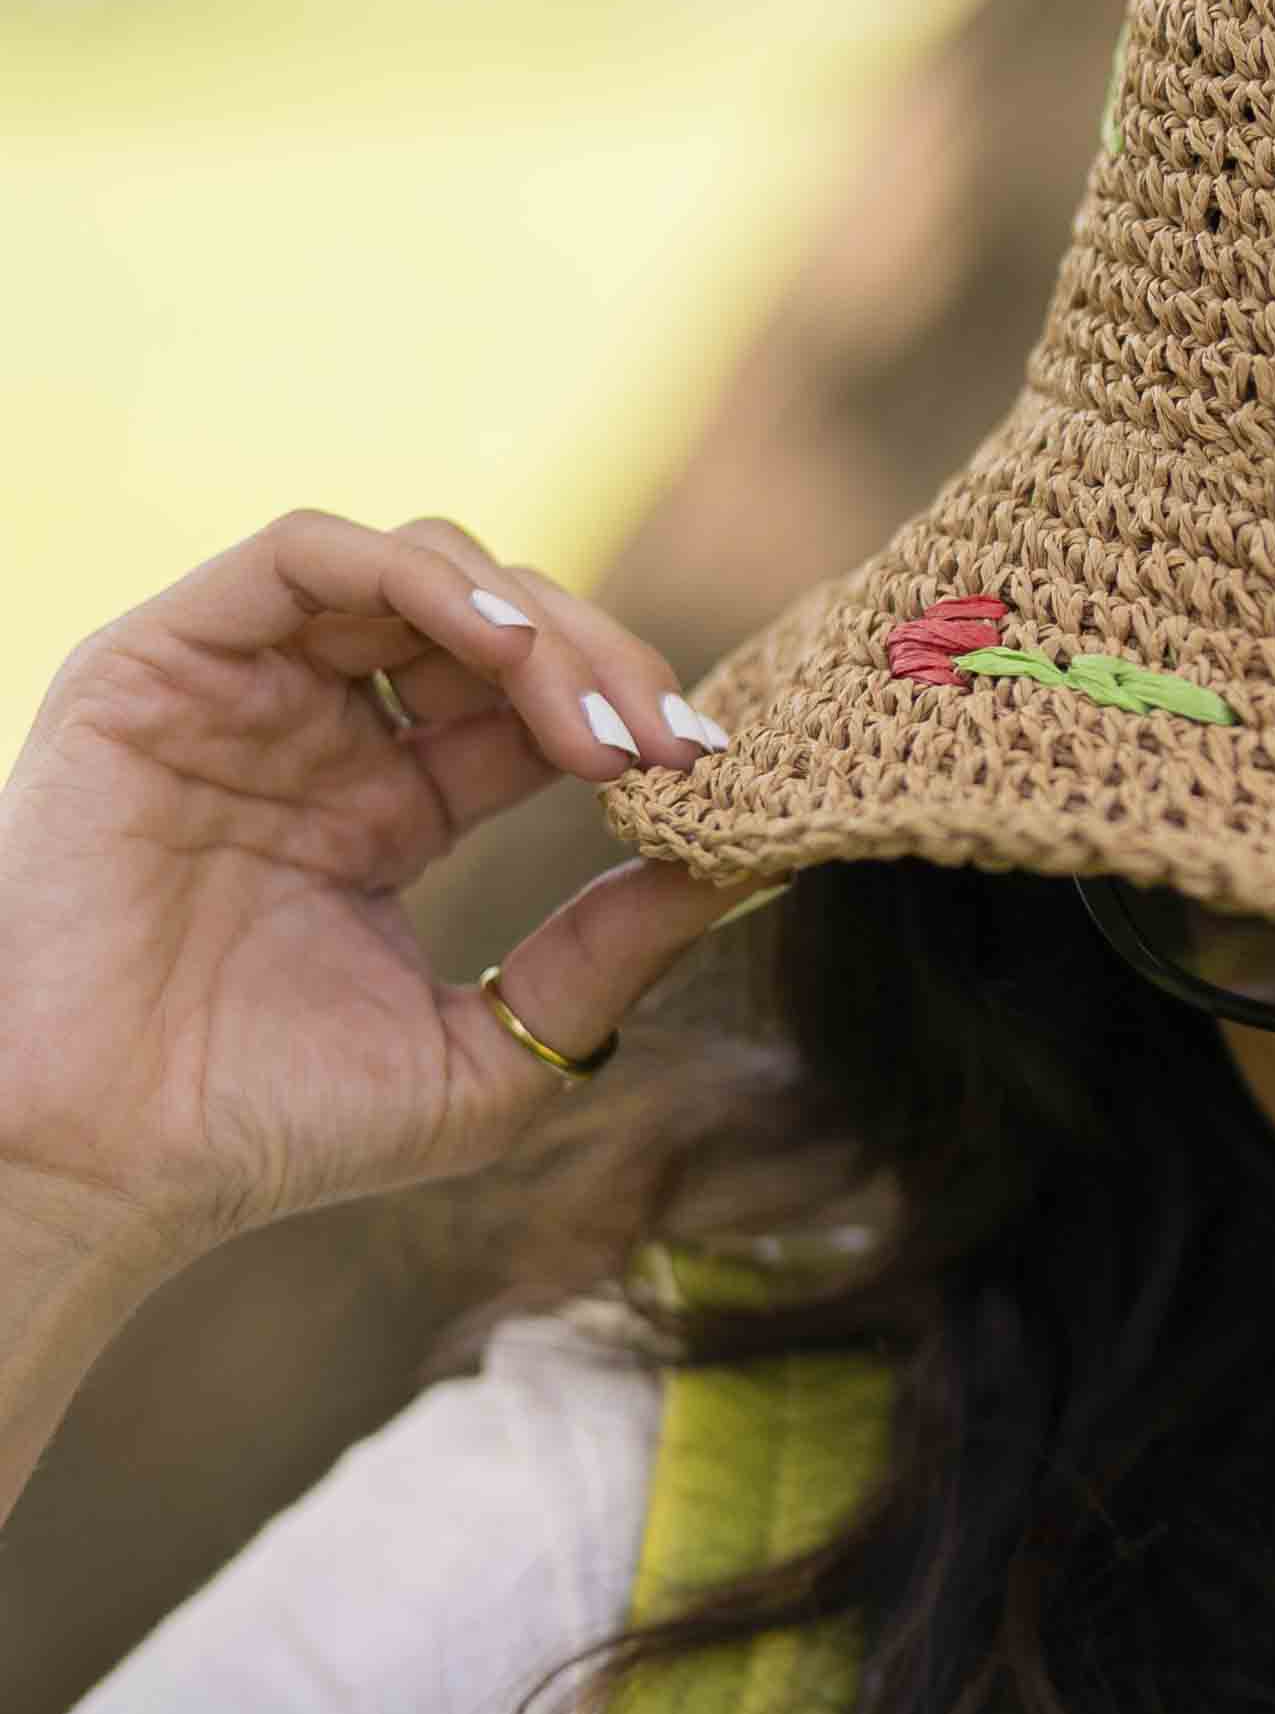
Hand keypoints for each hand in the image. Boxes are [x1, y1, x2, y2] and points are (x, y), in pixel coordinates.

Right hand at [0, 507, 764, 1293]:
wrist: (99, 1160)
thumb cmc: (268, 1129)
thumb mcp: (487, 1050)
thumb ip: (603, 957)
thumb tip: (735, 870)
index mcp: (383, 808)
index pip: (531, 708)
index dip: (629, 715)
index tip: (713, 769)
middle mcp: (314, 733)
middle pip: (490, 622)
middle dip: (600, 660)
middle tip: (672, 740)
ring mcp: (238, 691)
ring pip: (413, 567)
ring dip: (531, 616)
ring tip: (598, 714)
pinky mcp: (159, 663)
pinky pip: (304, 554)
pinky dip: (420, 576)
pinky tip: (506, 646)